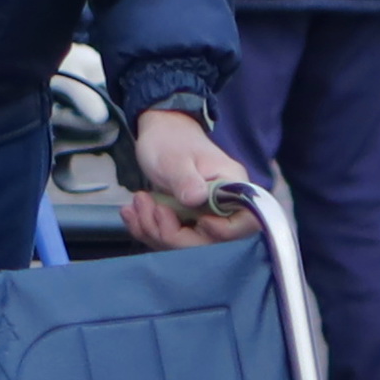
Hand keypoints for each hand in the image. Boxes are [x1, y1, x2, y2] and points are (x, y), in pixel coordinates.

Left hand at [118, 104, 252, 250]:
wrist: (160, 134)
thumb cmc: (171, 140)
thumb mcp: (174, 158)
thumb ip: (186, 179)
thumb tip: (197, 198)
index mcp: (233, 187)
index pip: (245, 222)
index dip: (222, 231)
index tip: (198, 222)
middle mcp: (225, 206)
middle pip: (210, 242)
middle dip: (172, 232)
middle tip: (146, 206)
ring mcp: (205, 216)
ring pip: (186, 244)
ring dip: (154, 230)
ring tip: (138, 203)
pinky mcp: (187, 222)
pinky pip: (170, 238)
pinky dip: (148, 229)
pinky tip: (134, 213)